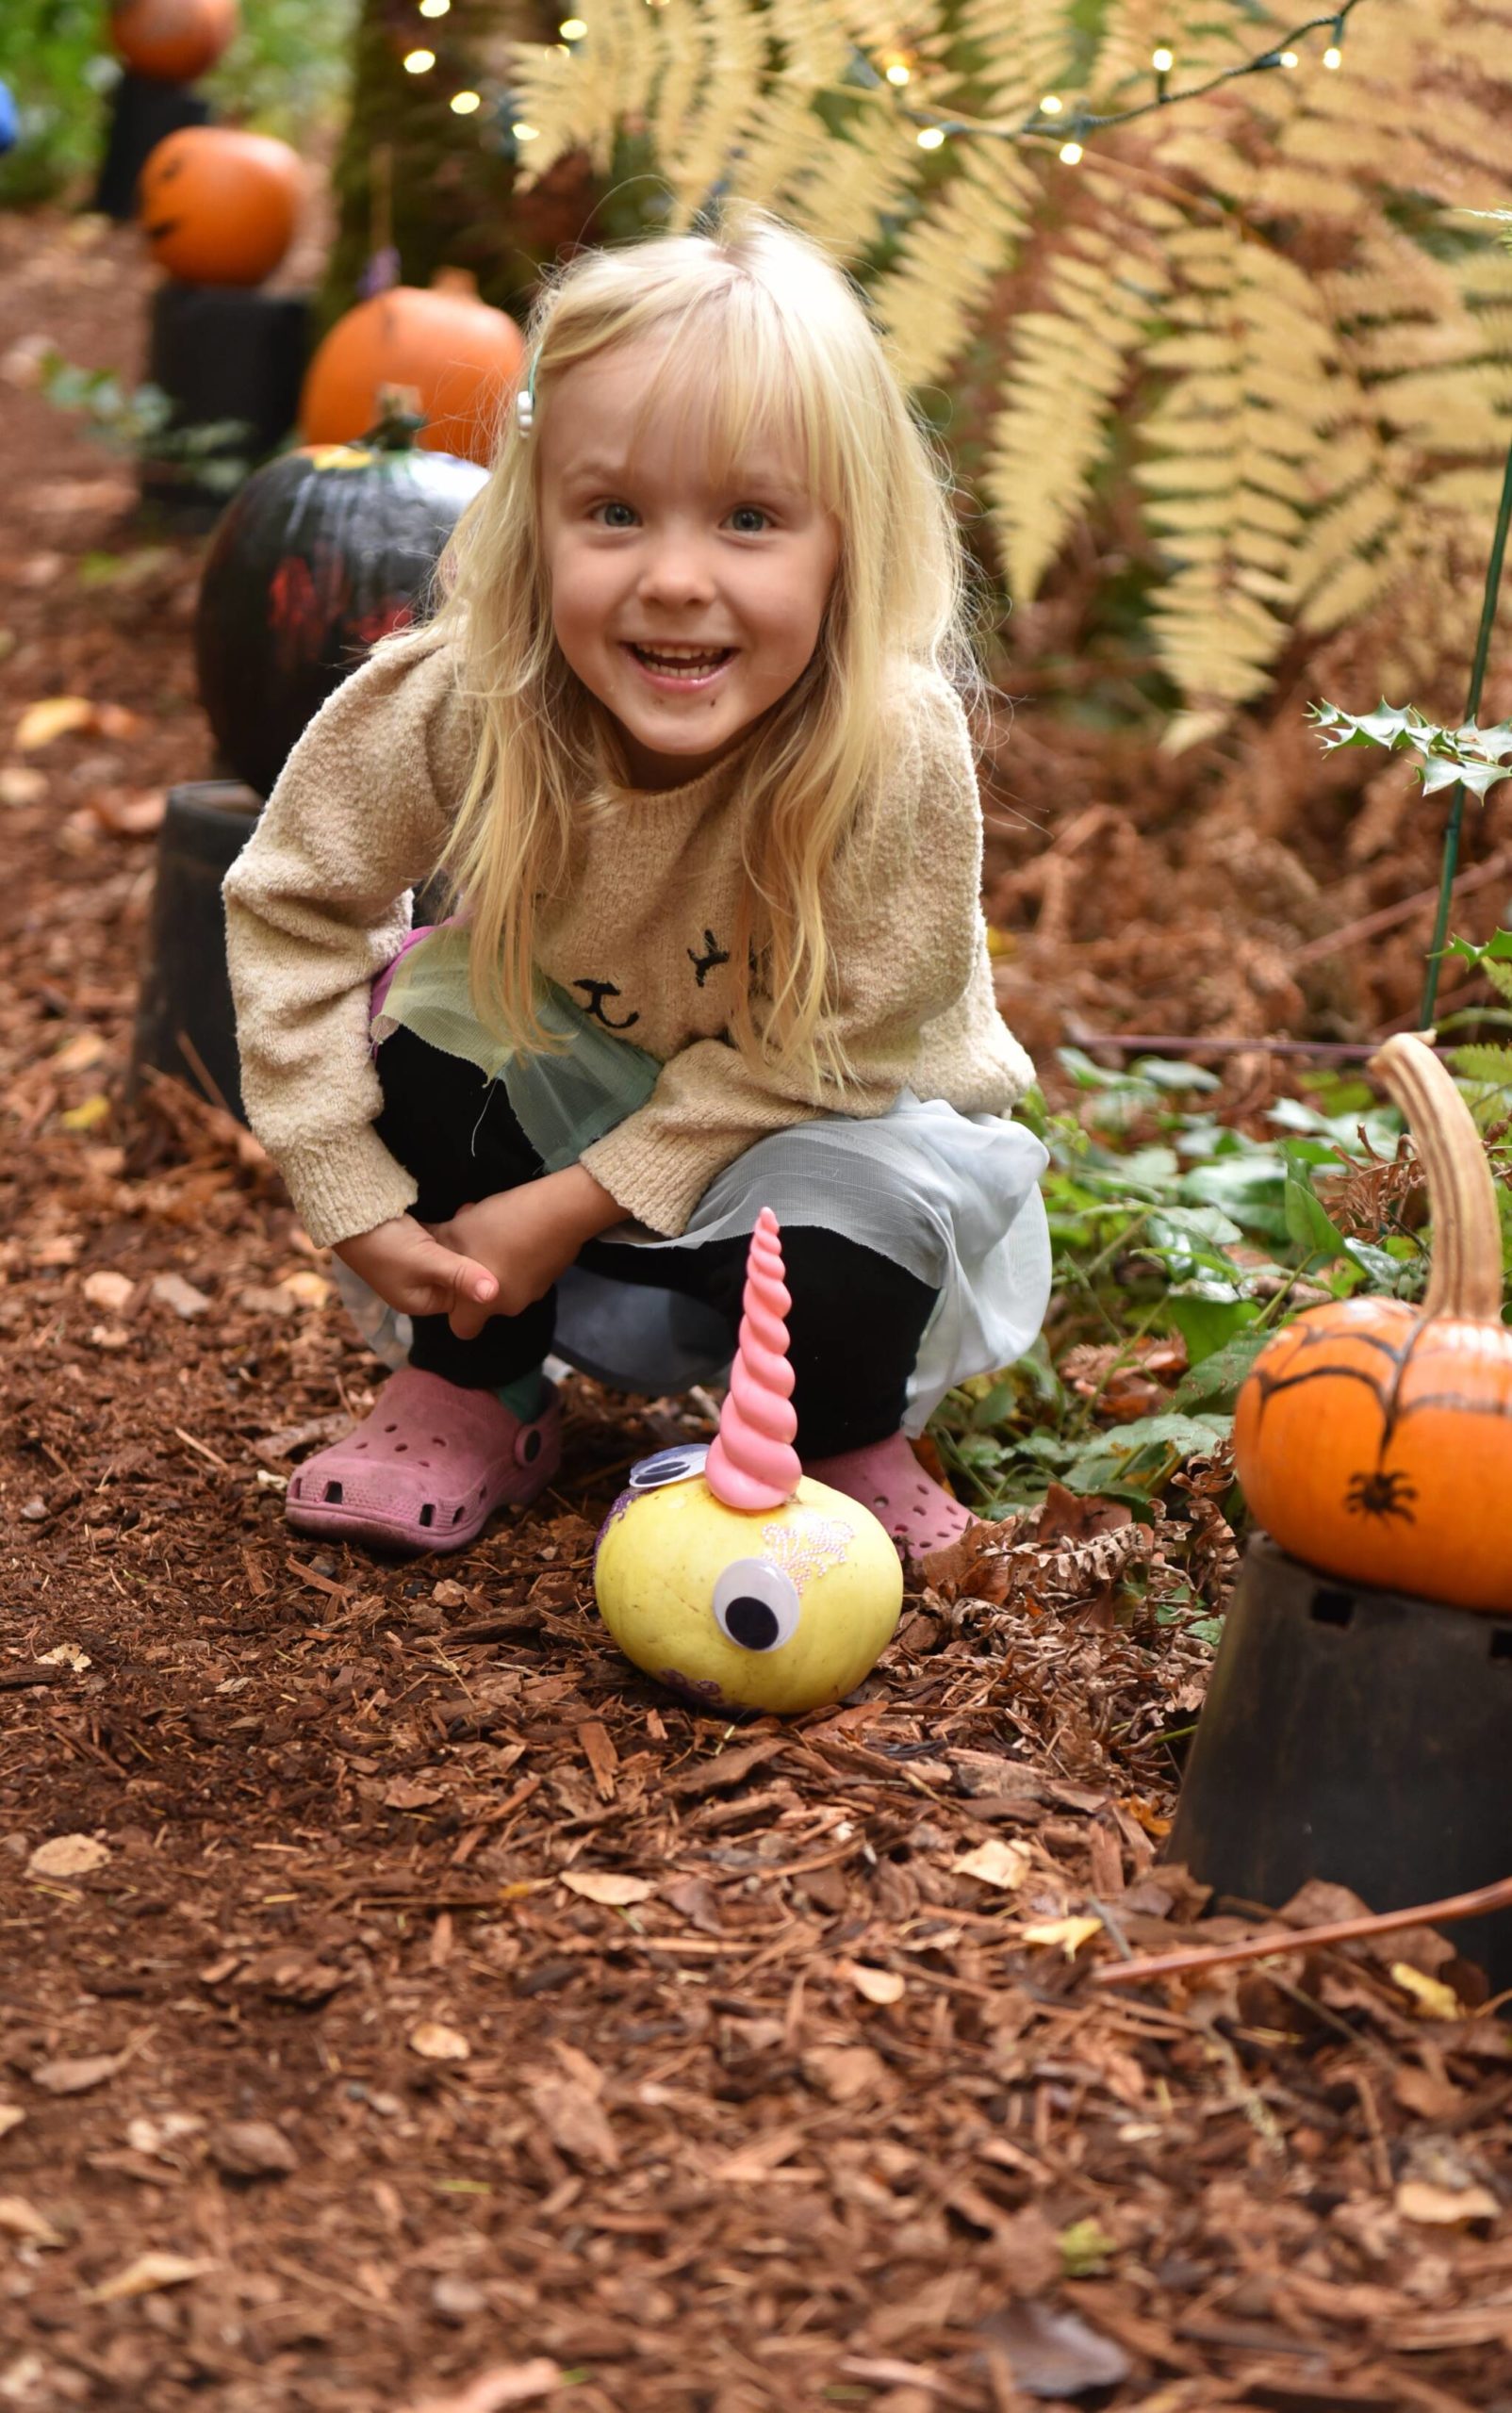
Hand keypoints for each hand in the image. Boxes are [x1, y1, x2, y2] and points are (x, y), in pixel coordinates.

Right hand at [334, 1212, 500, 1325]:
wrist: (350, 1213)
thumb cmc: (385, 1245)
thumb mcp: (427, 1262)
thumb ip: (461, 1276)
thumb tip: (494, 1294)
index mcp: (419, 1301)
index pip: (461, 1299)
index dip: (481, 1282)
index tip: (502, 1260)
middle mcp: (418, 1284)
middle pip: (457, 1277)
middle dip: (475, 1258)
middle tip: (497, 1240)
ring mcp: (416, 1261)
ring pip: (451, 1255)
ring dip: (466, 1240)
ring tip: (486, 1224)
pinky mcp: (414, 1239)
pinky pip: (442, 1238)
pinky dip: (454, 1227)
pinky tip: (467, 1210)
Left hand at [430, 1165, 624, 1336]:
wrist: (562, 1212)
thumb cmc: (502, 1226)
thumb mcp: (459, 1230)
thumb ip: (438, 1243)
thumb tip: (424, 1242)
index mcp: (482, 1304)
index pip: (462, 1329)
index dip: (456, 1312)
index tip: (454, 1288)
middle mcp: (509, 1307)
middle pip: (486, 1305)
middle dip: (477, 1281)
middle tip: (474, 1250)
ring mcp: (534, 1293)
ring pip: (508, 1287)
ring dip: (499, 1266)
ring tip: (498, 1234)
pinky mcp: (551, 1276)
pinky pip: (527, 1274)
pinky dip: (520, 1258)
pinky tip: (520, 1232)